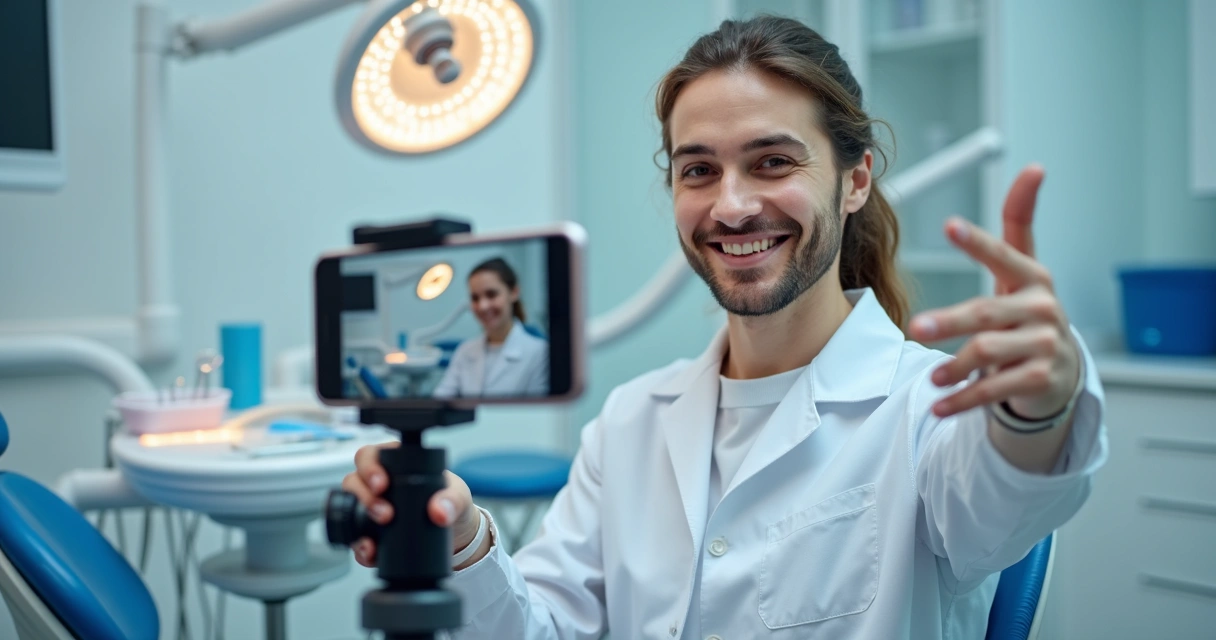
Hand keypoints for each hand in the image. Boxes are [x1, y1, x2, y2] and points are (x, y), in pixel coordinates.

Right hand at [341, 441, 478, 567]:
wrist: (453, 534)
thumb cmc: (450, 501)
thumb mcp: (457, 496)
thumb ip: (452, 500)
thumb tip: (439, 512)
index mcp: (393, 462)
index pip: (369, 456)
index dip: (369, 467)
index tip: (382, 484)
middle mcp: (376, 483)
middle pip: (353, 482)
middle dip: (365, 499)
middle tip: (385, 514)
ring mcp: (369, 507)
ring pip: (349, 511)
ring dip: (359, 525)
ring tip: (375, 538)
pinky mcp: (369, 532)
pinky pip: (356, 539)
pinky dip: (360, 548)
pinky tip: (371, 553)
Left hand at [908, 165, 1080, 419]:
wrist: (1060, 371)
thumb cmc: (1029, 311)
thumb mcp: (1023, 268)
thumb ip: (1021, 221)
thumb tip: (1034, 167)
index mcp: (1032, 277)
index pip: (1003, 254)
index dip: (977, 242)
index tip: (950, 225)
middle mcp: (1042, 308)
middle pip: (986, 314)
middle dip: (949, 321)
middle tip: (915, 328)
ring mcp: (1045, 345)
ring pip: (988, 353)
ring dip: (954, 368)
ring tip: (932, 378)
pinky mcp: (1041, 379)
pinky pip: (995, 389)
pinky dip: (964, 399)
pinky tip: (940, 404)